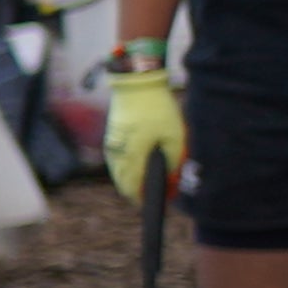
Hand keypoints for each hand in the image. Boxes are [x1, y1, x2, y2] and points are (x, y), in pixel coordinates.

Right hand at [104, 56, 183, 203]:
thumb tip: (172, 180)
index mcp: (132, 156)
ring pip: (119, 172)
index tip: (153, 203)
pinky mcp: (112, 137)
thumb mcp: (175, 137)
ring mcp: (112, 145)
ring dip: (132, 178)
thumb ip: (174, 162)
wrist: (136, 84)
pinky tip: (141, 163)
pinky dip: (128, 167)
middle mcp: (117, 154)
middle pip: (123, 182)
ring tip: (151, 176)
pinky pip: (117, 161)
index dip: (142, 198)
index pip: (132, 188)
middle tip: (157, 190)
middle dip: (138, 190)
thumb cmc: (158, 110)